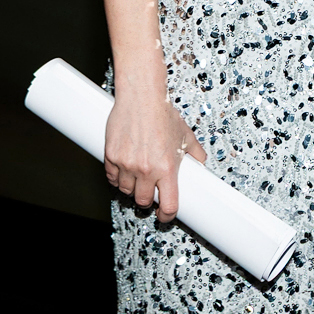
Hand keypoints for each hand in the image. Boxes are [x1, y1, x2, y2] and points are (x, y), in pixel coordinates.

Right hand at [104, 88, 205, 220]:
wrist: (142, 97)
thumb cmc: (163, 115)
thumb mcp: (186, 136)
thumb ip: (196, 154)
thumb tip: (202, 164)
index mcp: (167, 168)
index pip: (168, 205)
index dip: (167, 216)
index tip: (165, 216)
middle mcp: (146, 169)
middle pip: (143, 201)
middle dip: (147, 201)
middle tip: (149, 194)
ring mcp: (127, 164)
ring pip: (126, 191)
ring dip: (131, 189)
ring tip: (137, 179)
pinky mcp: (111, 156)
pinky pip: (112, 177)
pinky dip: (117, 178)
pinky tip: (124, 171)